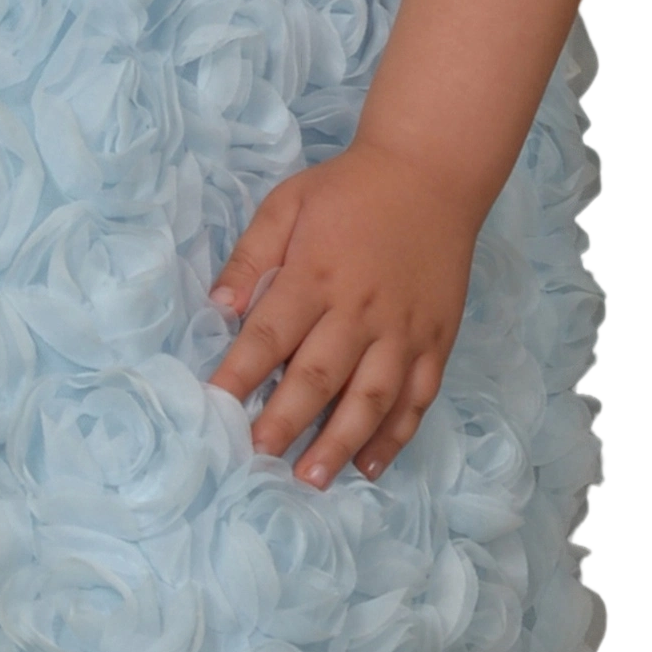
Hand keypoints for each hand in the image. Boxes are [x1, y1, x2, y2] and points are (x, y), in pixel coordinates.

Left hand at [204, 135, 479, 491]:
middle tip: (257, 460)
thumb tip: (217, 308)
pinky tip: (370, 465)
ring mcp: (403, 331)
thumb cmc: (348, 190)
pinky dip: (396, 435)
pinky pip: (416, 398)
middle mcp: (359, 311)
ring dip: (339, 442)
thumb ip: (251, 257)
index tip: (215, 408)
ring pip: (370, 398)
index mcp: (316, 275)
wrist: (430, 173)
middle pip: (317, 377)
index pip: (269, 336)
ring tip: (311, 478)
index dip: (239, 375)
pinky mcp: (436, 341)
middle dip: (284, 421)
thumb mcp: (287, 203)